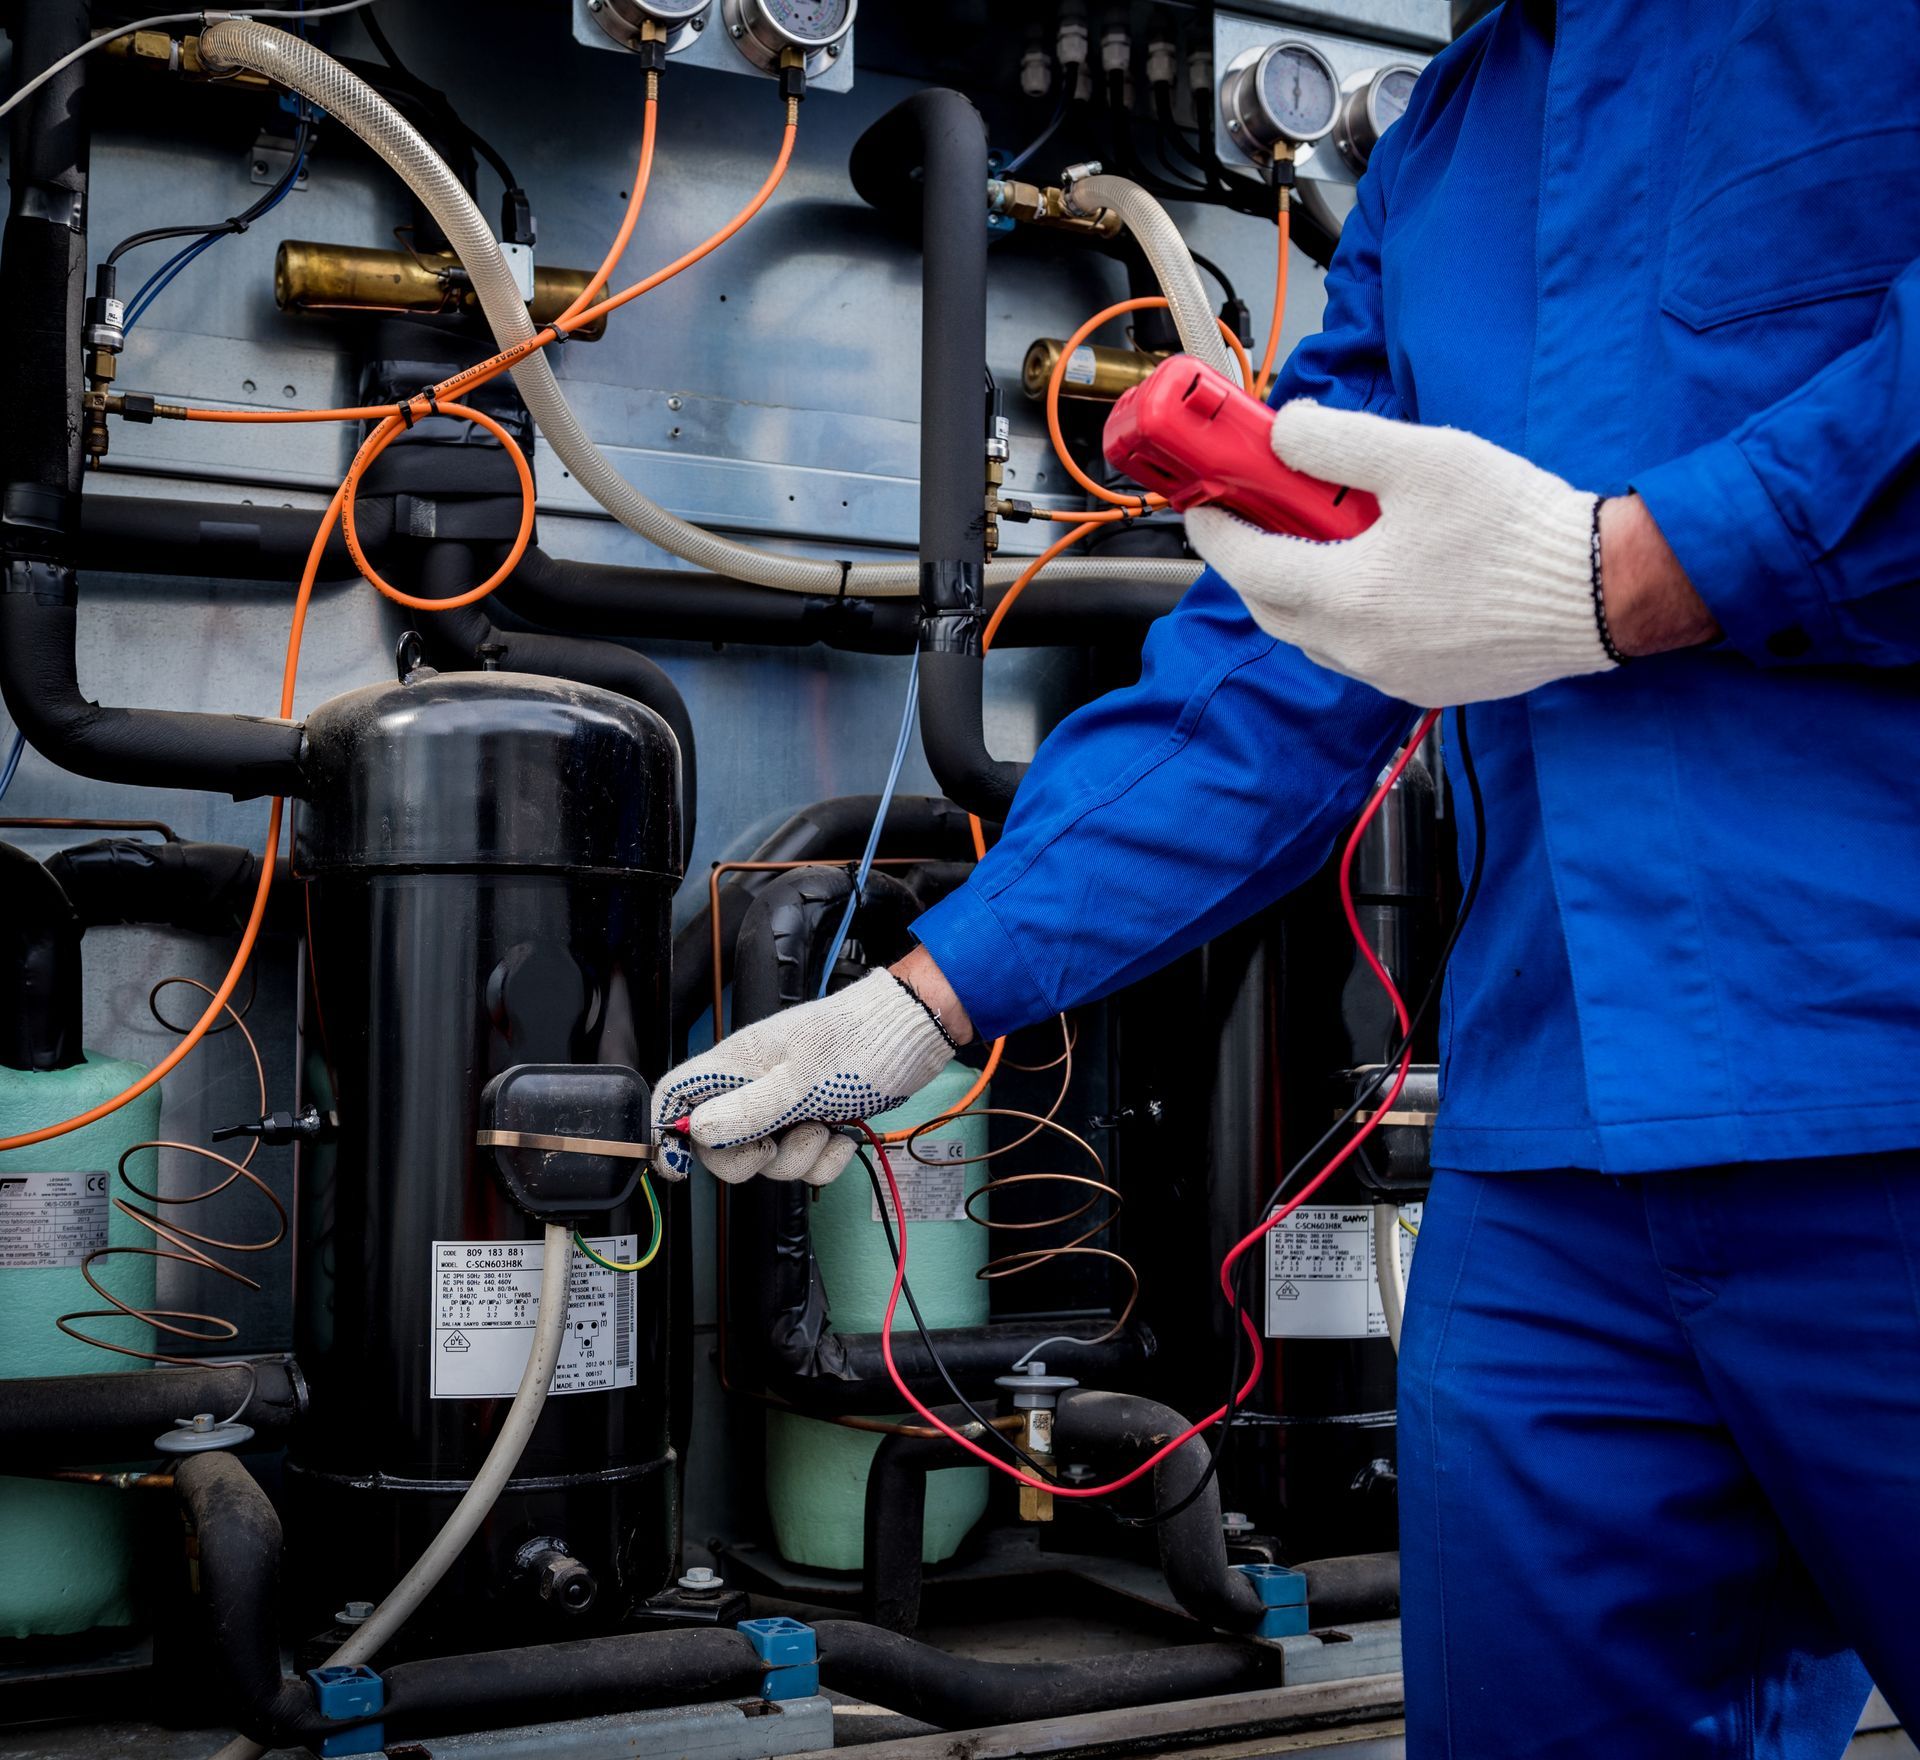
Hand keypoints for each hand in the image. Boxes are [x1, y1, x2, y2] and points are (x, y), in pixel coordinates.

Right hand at [651, 970, 955, 1184]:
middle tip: (775, 1142)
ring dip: (799, 1157)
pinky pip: (805, 1161)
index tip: (679, 1165)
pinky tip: (842, 1133)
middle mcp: (753, 1087)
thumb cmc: (857, 1043)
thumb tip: (694, 1131)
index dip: (666, 1130)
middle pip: (717, 1143)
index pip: (675, 1095)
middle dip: (749, 1159)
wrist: (911, 1035)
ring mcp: (784, 1106)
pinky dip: (826, 1157)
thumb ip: (746, 1110)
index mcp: (735, 1066)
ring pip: (768, 1159)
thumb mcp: (799, 1082)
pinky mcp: (814, 1120)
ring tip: (823, 1126)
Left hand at [1186, 401, 1616, 705]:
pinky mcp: (1425, 686)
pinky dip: (1348, 618)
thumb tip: (1285, 434)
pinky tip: (1381, 578)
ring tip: (1323, 543)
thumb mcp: (1422, 458)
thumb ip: (1340, 443)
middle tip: (1257, 520)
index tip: (1204, 506)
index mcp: (1348, 595)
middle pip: (1272, 609)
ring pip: (1315, 637)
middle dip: (1253, 565)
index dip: (1218, 532)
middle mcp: (1359, 648)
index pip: (1249, 566)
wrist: (1599, 593)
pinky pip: (1361, 654)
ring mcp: (1391, 675)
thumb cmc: (1517, 527)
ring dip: (1302, 593)